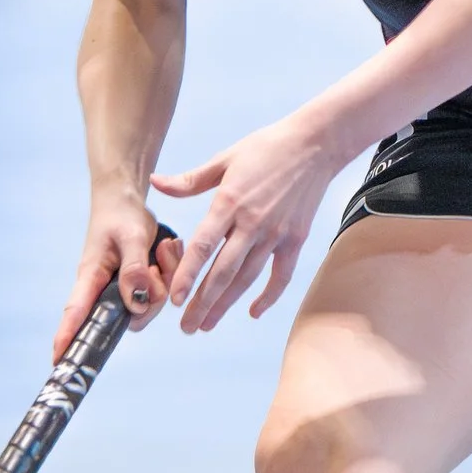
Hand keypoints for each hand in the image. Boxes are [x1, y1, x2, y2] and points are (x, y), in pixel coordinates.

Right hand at [56, 190, 180, 355]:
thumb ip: (134, 268)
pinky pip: (162, 290)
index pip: (76, 313)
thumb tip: (136, 302)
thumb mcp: (130, 237)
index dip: (67, 338)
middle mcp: (105, 288)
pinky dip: (171, 270)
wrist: (127, 198)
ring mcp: (122, 287)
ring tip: (163, 248)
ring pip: (151, 304)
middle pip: (131, 317)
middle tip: (155, 266)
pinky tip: (167, 247)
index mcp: (91, 277)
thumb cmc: (120, 214)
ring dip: (165, 277)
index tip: (59, 361)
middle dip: (152, 297)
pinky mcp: (138, 283)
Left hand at [155, 110, 342, 333]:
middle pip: (223, 272)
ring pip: (247, 278)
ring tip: (207, 325)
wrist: (315, 144)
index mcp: (229, 202)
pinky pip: (281, 274)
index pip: (203, 246)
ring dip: (226, 304)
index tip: (175, 300)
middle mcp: (252, 222)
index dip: (188, 275)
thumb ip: (190, 179)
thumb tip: (156, 184)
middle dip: (203, 302)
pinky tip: (253, 312)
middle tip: (186, 327)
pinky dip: (269, 296)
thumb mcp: (225, 158)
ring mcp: (276, 233)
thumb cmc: (267, 148)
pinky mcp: (295, 239)